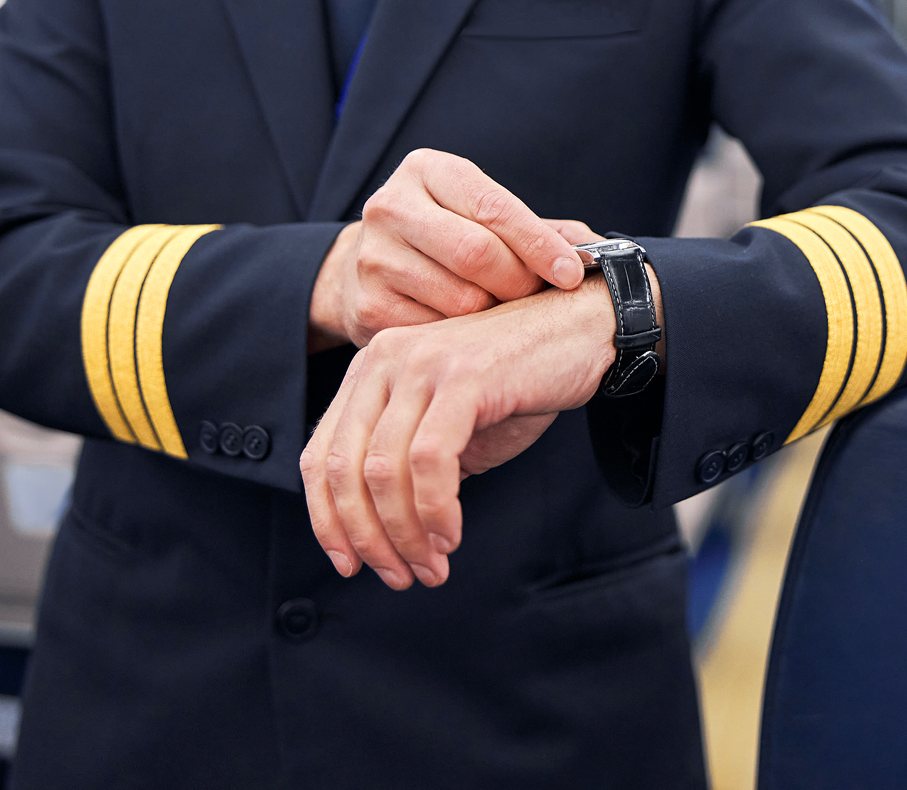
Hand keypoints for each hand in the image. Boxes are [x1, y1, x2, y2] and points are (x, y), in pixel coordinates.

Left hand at [300, 273, 638, 589]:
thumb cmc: (519, 381)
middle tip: (400, 576)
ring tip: (432, 566)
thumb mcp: (449, 425)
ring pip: (383, 469)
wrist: (584, 329)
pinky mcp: (463, 375)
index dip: (328, 520)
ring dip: (404, 533)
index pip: (322, 456)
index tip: (351, 565)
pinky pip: (429, 459)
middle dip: (367, 537)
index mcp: (370, 370)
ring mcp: (422, 364)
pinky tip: (451, 535)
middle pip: (345, 468)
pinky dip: (435, 509)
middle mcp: (384, 360)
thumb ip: (407, 466)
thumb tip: (379, 537)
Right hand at [308, 148, 601, 349]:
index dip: (540, 245)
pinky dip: (464, 339)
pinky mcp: (366, 306)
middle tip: (536, 297)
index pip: (495, 208)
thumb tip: (599, 251)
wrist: (365, 265)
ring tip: (504, 313)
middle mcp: (391, 206)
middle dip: (519, 283)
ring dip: (495, 316)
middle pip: (477, 254)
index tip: (571, 273)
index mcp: (427, 170)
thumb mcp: (480, 213)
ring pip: (460, 300)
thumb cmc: (445, 235)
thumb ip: (536, 228)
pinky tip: (471, 333)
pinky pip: (436, 333)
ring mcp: (373, 257)